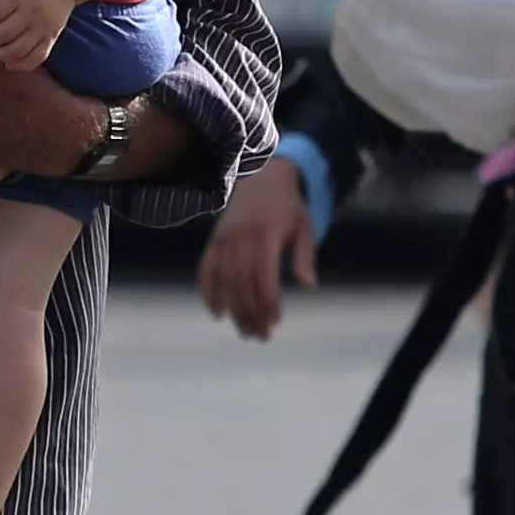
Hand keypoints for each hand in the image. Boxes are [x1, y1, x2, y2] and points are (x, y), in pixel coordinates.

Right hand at [200, 160, 317, 339]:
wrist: (260, 177)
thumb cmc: (287, 207)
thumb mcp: (304, 226)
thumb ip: (305, 255)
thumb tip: (309, 284)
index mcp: (266, 234)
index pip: (264, 276)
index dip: (268, 302)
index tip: (274, 322)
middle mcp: (241, 238)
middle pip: (242, 284)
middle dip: (250, 313)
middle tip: (260, 336)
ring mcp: (223, 240)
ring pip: (224, 281)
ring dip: (233, 310)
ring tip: (244, 332)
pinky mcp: (212, 241)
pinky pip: (206, 270)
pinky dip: (208, 293)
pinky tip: (218, 313)